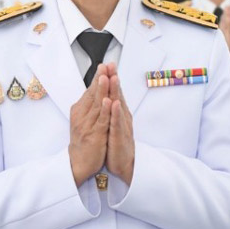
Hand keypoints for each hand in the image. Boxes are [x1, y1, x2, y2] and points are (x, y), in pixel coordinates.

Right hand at [68, 67, 111, 185]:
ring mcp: (88, 125)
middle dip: (100, 79)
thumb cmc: (83, 140)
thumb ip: (89, 105)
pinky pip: (101, 121)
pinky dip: (105, 111)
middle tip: (106, 66)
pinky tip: (109, 101)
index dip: (97, 77)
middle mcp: (81, 116)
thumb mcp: (83, 119)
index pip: (89, 91)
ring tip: (106, 77)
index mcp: (79, 110)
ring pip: (97, 105)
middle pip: (92, 94)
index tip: (104, 65)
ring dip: (102, 90)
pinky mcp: (95, 135)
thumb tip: (94, 89)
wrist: (78, 163)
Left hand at [100, 64, 134, 183]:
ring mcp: (122, 126)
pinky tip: (114, 104)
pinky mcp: (120, 137)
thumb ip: (111, 109)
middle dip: (114, 79)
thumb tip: (108, 95)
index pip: (114, 92)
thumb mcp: (112, 123)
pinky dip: (116, 113)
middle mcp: (122, 116)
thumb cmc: (116, 143)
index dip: (111, 78)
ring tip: (114, 78)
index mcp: (118, 112)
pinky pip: (117, 124)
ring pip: (119, 106)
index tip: (107, 64)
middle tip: (111, 64)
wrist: (121, 164)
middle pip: (118, 95)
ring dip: (116, 92)